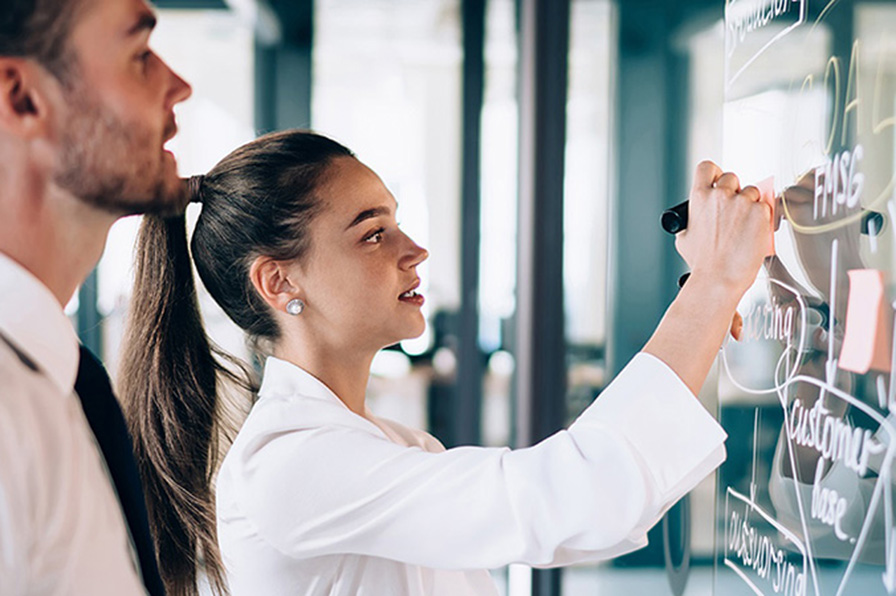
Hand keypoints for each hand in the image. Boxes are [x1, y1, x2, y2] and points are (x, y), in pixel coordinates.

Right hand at [675, 161, 773, 296]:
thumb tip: (696, 219)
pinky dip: (762, 218)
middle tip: (734, 212)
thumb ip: (692, 220)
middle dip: (735, 192)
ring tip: (744, 228)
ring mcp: (742, 202)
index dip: (714, 174)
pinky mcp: (760, 212)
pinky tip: (753, 233)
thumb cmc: (703, 263)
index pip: (707, 168)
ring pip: (752, 192)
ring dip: (751, 205)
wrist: (719, 278)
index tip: (718, 183)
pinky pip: (765, 207)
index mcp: (699, 197)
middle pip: (732, 178)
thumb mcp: (684, 238)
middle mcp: (720, 195)